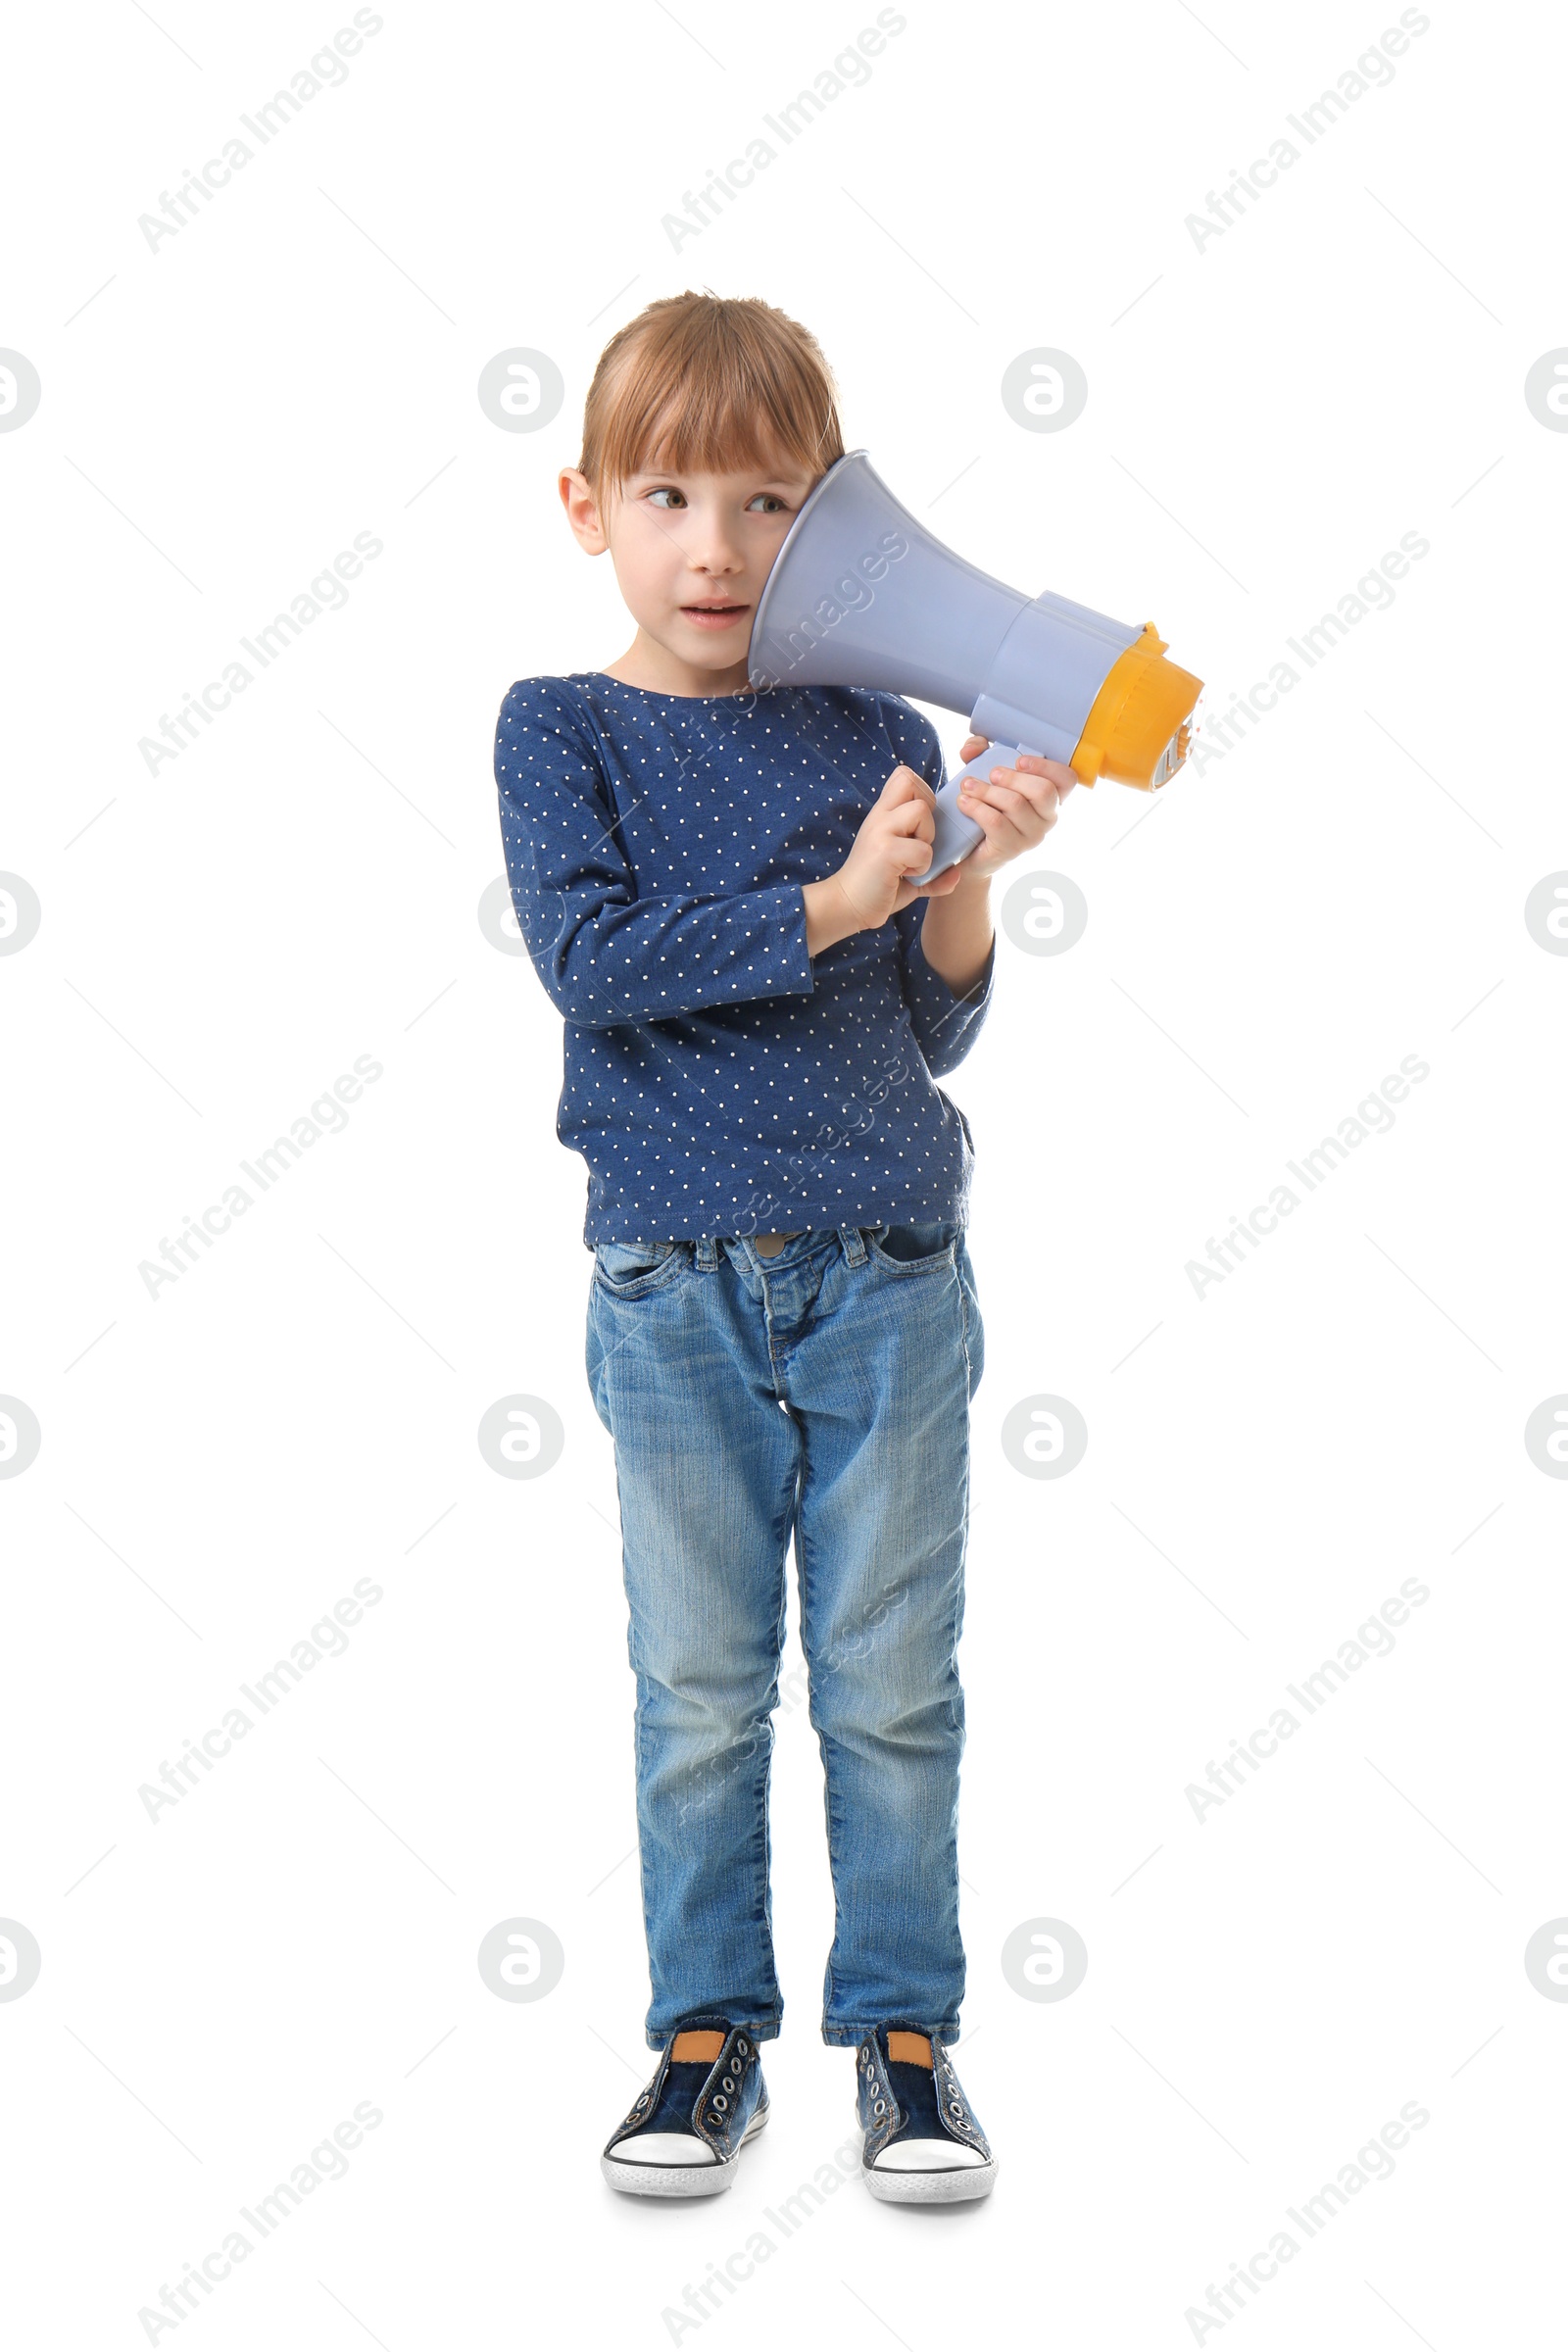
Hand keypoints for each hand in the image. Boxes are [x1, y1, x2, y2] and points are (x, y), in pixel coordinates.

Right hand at [831, 764, 967, 931]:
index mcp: (882, 814)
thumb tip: (956, 874)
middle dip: (928, 810)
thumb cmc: (875, 886)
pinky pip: (923, 850)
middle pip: (913, 782)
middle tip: (918, 839)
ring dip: (926, 838)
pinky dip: (922, 867)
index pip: (904, 776)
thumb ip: (931, 869)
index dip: (921, 793)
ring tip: (911, 859)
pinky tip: (904, 876)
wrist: (846, 906)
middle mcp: (880, 816)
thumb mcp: (903, 870)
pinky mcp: (885, 851)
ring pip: (921, 811)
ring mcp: (881, 831)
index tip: (918, 824)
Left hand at [951, 734, 1078, 878]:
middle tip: (992, 774)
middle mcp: (1048, 818)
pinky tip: (964, 802)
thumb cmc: (987, 807)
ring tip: (968, 786)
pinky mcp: (1011, 849)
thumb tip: (974, 747)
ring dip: (987, 791)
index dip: (1047, 767)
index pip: (1067, 779)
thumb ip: (980, 754)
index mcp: (1050, 797)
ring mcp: (1031, 836)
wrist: (970, 850)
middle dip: (1013, 777)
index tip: (1020, 761)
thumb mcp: (986, 775)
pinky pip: (996, 822)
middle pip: (1043, 791)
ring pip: (1016, 804)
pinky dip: (977, 808)